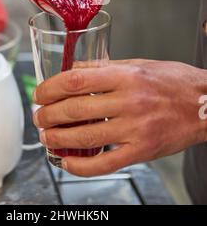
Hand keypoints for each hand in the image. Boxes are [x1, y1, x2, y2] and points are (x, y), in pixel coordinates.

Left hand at [33, 59, 206, 176]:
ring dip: (58, 139)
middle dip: (49, 115)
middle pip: (76, 109)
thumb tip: (74, 69)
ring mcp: (136, 128)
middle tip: (39, 117)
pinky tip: (67, 162)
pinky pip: (106, 163)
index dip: (51, 88)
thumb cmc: (173, 81)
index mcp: (126, 76)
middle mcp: (129, 101)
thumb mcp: (138, 64)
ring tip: (46, 137)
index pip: (76, 80)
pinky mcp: (142, 150)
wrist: (206, 104)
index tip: (41, 93)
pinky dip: (81, 166)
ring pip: (86, 137)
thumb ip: (104, 67)